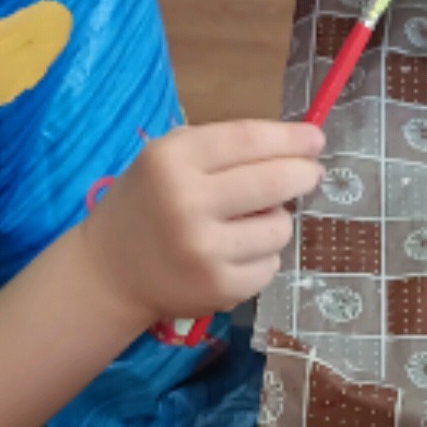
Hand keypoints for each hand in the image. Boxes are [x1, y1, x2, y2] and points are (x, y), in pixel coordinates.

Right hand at [79, 116, 323, 325]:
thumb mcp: (167, 157)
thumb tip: (299, 147)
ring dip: (278, 219)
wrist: (110, 271)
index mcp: (172, 161)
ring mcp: (205, 251)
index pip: (247, 140)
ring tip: (254, 219)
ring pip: (280, 227)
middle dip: (302, 174)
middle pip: (273, 182)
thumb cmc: (146, 202)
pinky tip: (239, 250)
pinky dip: (264, 254)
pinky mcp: (219, 288)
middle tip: (310, 173)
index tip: (315, 139)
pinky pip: (270, 264)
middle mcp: (187, 204)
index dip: (290, 138)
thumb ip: (223, 147)